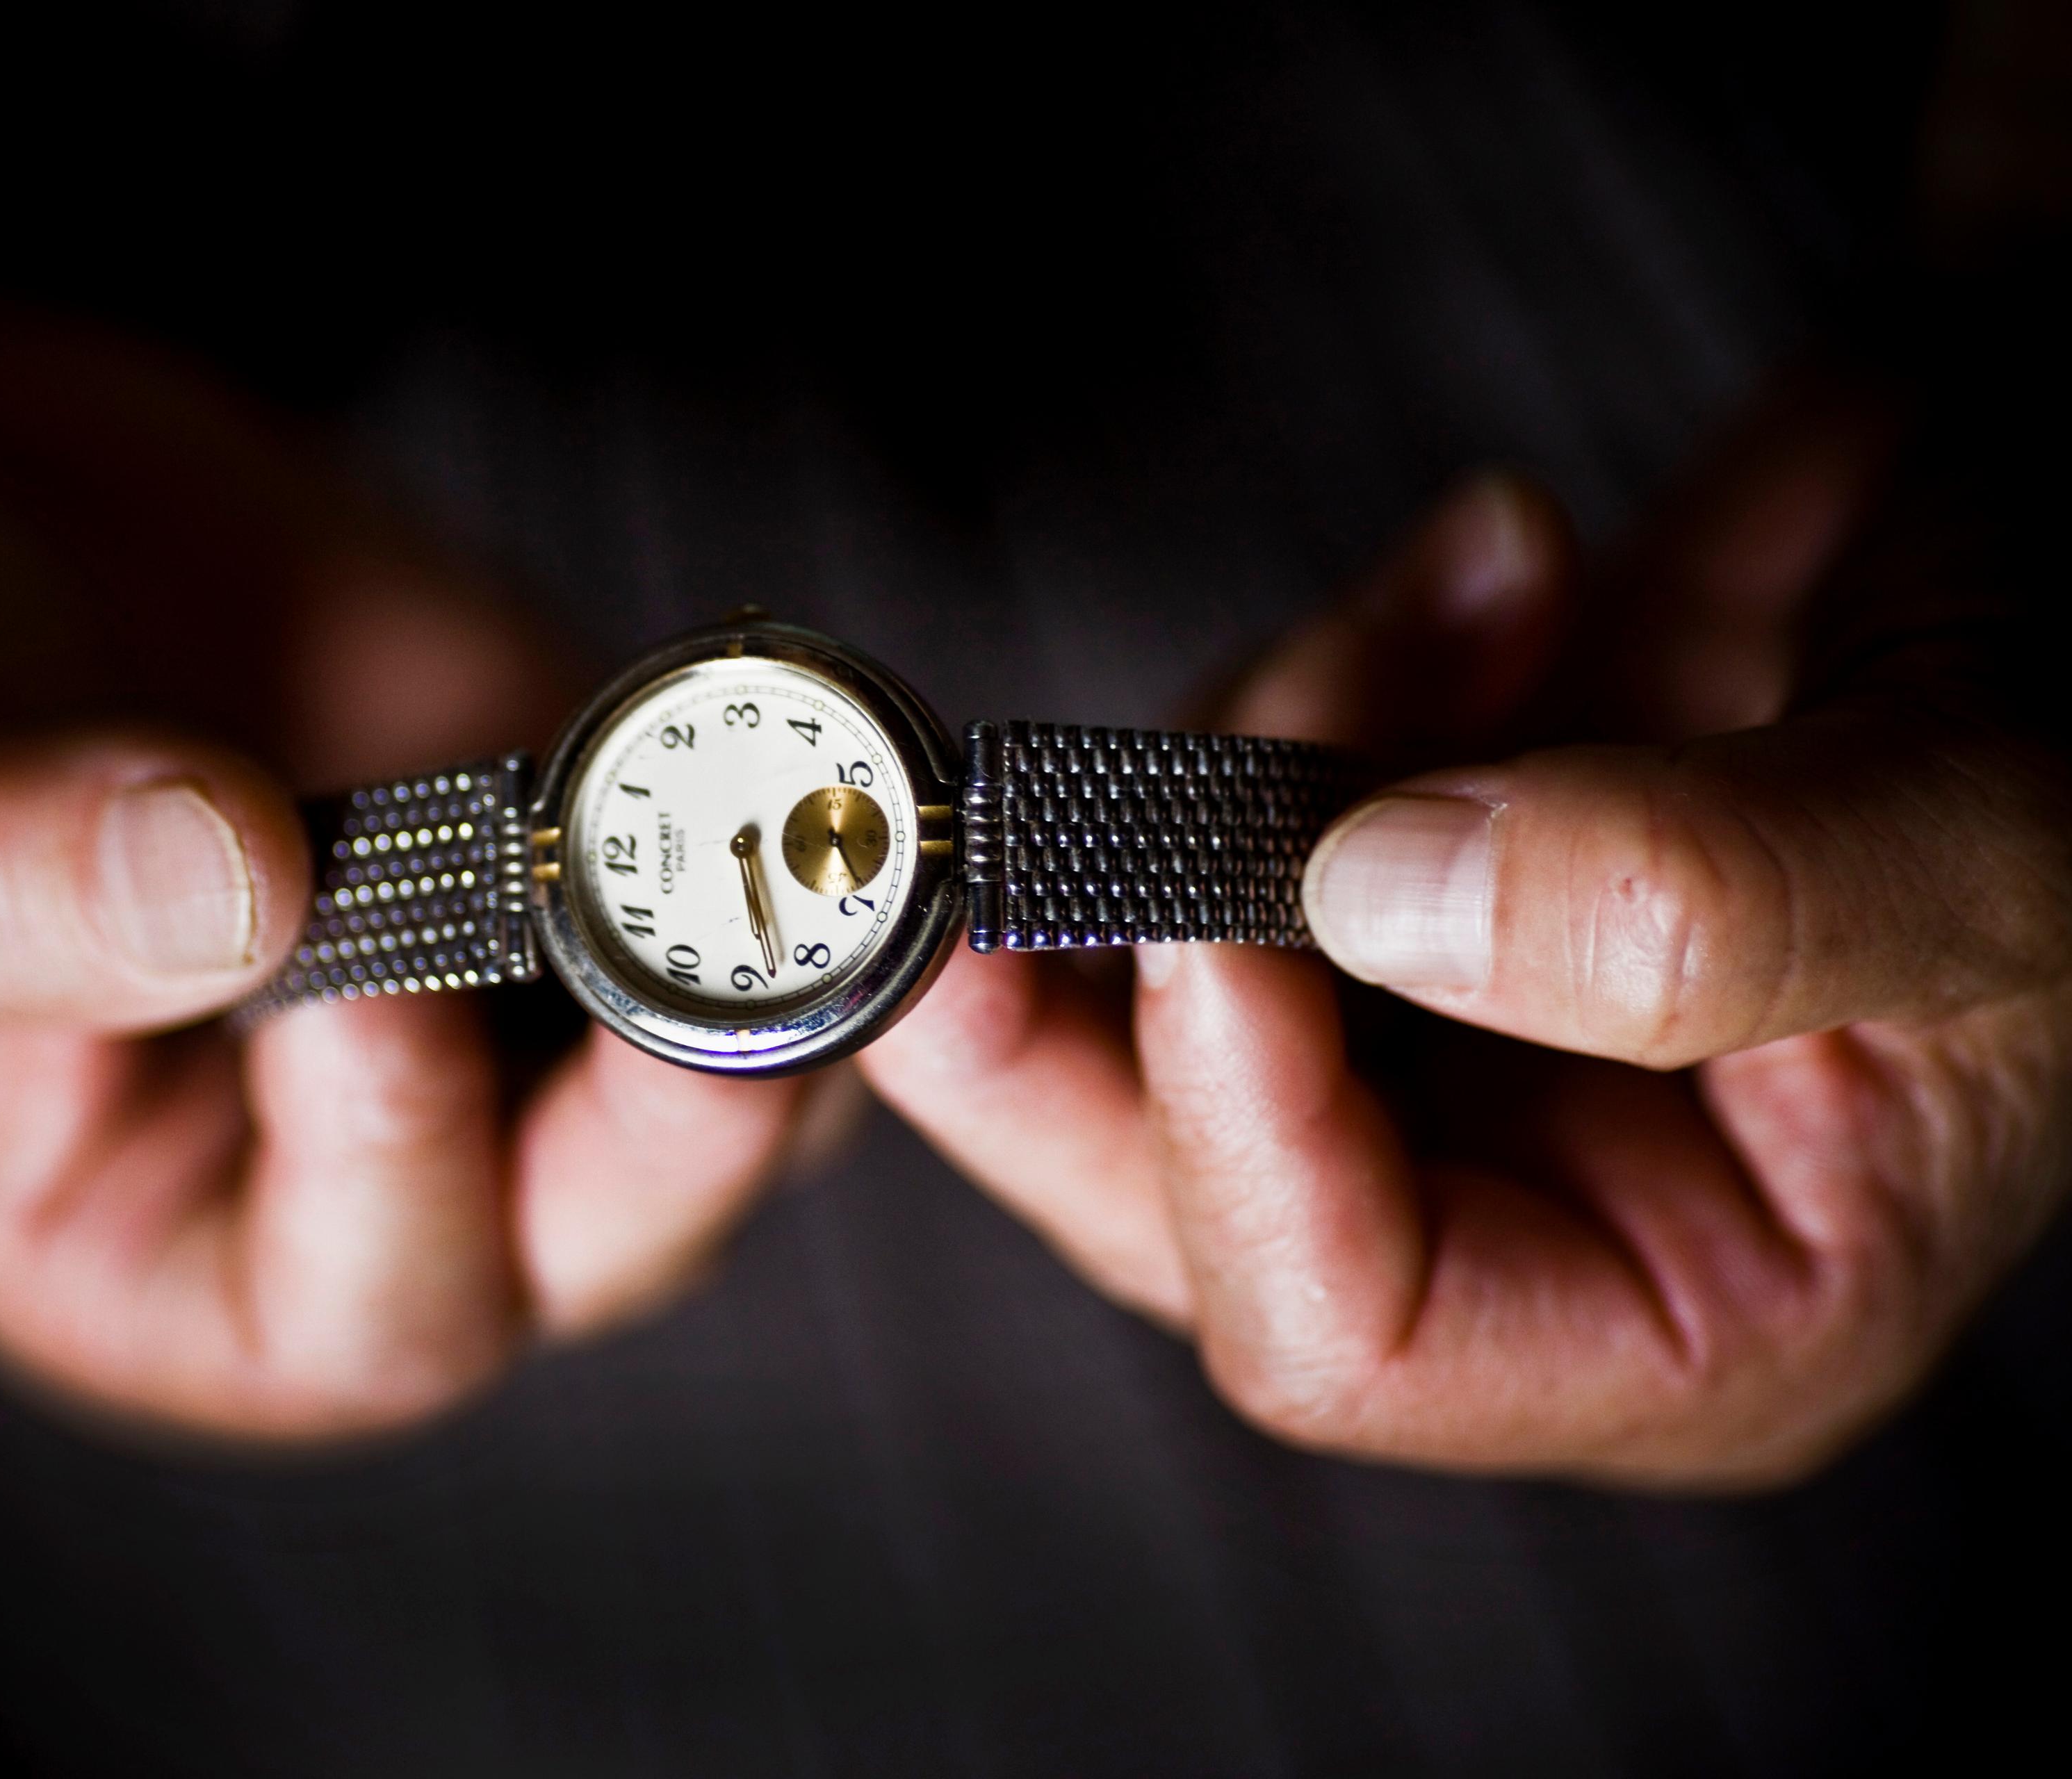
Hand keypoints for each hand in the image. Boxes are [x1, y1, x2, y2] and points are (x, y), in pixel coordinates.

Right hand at [0, 63, 808, 1438]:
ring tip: (789, 803)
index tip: (378, 988)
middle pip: (600, 1224)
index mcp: (161, 1255)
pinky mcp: (574, 829)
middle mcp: (361, 1166)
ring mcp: (499, 996)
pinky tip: (801, 703)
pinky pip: (746, 866)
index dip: (397, 1171)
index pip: (355, 1308)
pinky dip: (794, 802)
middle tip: (719, 936)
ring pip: (727, 1070)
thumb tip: (233, 883)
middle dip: (682, 1107)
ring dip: (791, 955)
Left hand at [863, 379, 2071, 1485]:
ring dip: (1256, 749)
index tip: (1209, 910)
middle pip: (1155, 1182)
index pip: (1341, 1330)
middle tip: (1054, 803)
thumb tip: (1382, 895)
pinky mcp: (1389, 893)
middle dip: (1093, 971)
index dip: (1234, 1132)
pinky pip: (1222, 824)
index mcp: (1678, 1319)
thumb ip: (1708, 905)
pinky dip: (1311, 677)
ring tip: (1481, 592)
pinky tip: (1483, 580)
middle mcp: (1519, 1211)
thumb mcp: (1982, 856)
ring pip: (1160, 970)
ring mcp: (1433, 1049)